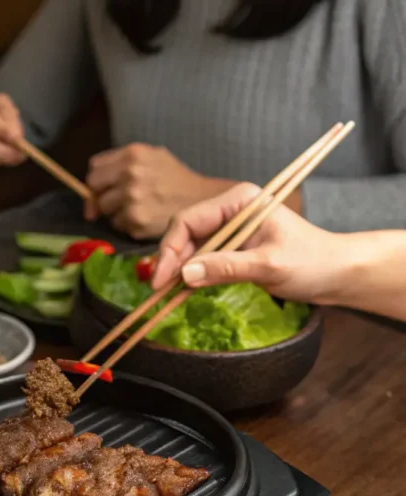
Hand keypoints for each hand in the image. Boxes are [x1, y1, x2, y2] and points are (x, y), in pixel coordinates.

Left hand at [85, 143, 230, 238]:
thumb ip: (120, 163)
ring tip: (137, 208)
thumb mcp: (152, 156)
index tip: (103, 189)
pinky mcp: (136, 222)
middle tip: (119, 201)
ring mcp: (132, 200)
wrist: (201, 200)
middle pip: (95, 190)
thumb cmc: (174, 178)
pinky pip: (118, 225)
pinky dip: (128, 225)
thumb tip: (89, 189)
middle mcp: (130, 175)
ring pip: (105, 210)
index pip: (94, 169)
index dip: (98, 180)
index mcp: (133, 154)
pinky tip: (145, 218)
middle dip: (103, 196)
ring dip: (116, 212)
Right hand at [153, 183, 346, 303]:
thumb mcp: (269, 266)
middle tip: (158, 291)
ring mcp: (230, 229)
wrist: (337, 274)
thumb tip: (185, 274)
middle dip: (170, 261)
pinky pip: (202, 260)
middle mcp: (230, 210)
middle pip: (184, 233)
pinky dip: (191, 276)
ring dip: (178, 270)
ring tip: (167, 295)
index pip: (189, 220)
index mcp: (239, 201)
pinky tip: (182, 292)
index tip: (161, 279)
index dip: (170, 249)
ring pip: (190, 248)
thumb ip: (226, 268)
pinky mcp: (232, 248)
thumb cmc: (313, 263)